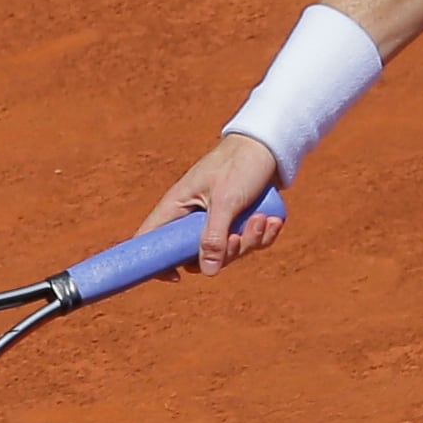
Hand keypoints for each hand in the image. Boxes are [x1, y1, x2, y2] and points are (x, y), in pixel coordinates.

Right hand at [137, 132, 286, 274]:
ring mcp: (217, 220)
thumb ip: (214, 236)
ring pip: (227, 252)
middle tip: (238, 237)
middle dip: (225, 253)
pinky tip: (272, 220)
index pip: (150, 239)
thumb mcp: (226, 201)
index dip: (156, 263)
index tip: (176, 276)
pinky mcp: (239, 221)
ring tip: (262, 219)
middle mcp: (193, 217)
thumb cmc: (240, 164)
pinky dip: (262, 236)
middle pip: (198, 256)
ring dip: (249, 241)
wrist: (269, 146)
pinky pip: (248, 243)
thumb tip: (207, 272)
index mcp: (177, 207)